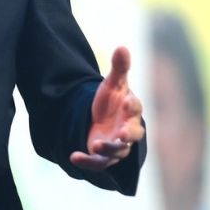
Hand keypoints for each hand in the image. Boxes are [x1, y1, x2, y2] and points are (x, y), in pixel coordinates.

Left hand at [70, 46, 144, 170]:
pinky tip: (73, 156)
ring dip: (108, 149)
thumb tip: (122, 46)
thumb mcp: (113, 83)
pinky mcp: (103, 157)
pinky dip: (86, 161)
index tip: (127, 101)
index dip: (132, 106)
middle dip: (128, 134)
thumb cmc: (111, 101)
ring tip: (96, 144)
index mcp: (132, 111)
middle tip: (122, 133)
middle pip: (133, 135)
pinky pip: (97, 163)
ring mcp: (116, 145)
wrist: (99, 119)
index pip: (136, 108)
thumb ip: (119, 67)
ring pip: (117, 151)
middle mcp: (128, 130)